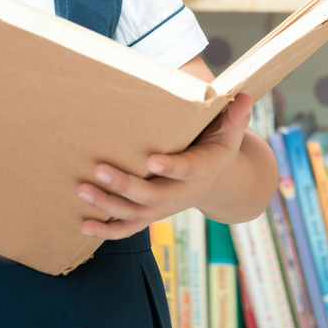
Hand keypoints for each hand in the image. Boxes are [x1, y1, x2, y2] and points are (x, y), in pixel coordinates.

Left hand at [76, 94, 254, 239]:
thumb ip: (234, 118)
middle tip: (98, 169)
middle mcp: (181, 194)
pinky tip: (83, 225)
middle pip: (152, 196)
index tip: (151, 160)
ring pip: (135, 214)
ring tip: (82, 191)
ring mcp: (165, 208)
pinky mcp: (152, 216)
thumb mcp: (230, 134)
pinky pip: (129, 228)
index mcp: (201, 170)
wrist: (217, 184)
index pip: (186, 170)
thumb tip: (245, 96)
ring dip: (107, 206)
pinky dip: (107, 231)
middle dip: (124, 185)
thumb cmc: (218, 149)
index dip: (170, 168)